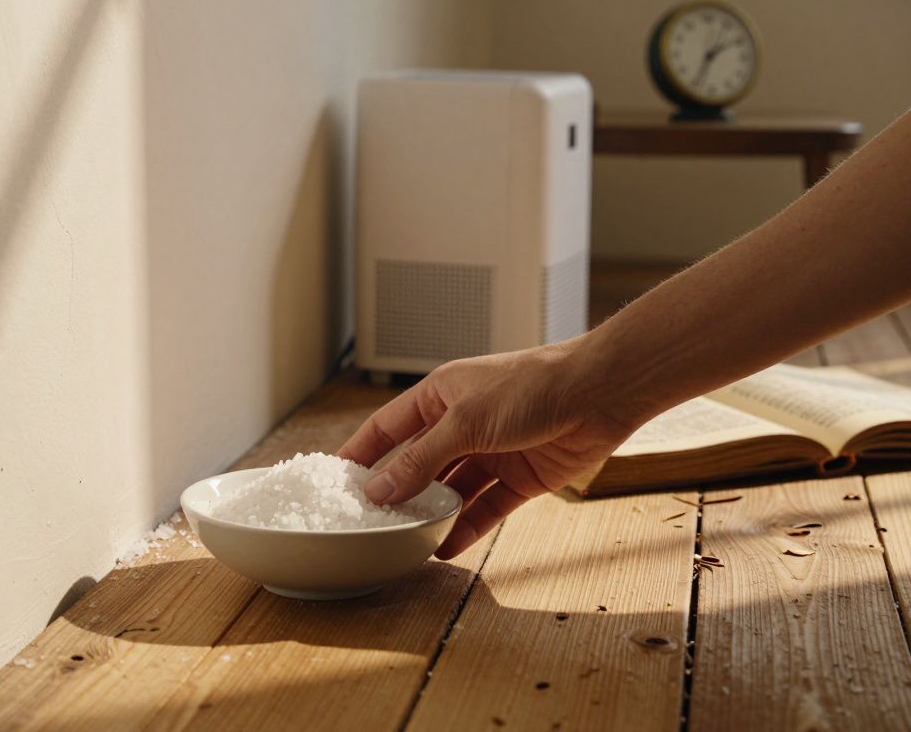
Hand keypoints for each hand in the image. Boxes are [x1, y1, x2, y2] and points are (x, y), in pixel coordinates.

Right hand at [337, 341, 636, 558]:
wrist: (600, 393)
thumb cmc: (532, 386)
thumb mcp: (465, 422)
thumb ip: (420, 459)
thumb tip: (380, 488)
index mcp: (440, 395)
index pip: (387, 427)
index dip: (360, 451)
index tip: (333, 477)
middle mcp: (463, 423)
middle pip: (418, 463)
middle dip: (396, 492)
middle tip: (368, 522)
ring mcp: (492, 451)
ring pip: (451, 490)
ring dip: (431, 514)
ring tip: (405, 542)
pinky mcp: (520, 477)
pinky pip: (485, 508)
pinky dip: (467, 527)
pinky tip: (446, 547)